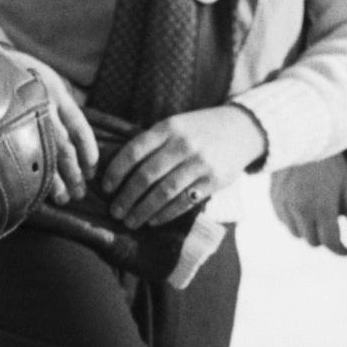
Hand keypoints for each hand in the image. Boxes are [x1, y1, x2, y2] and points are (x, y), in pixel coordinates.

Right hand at [14, 55, 98, 202]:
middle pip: (64, 146)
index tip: (92, 169)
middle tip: (79, 193)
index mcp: (56, 91)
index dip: (89, 150)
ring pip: (43, 152)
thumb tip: (73, 146)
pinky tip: (36, 187)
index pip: (79, 126)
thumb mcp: (40, 80)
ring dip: (55, 179)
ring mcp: (19, 114)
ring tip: (63, 197)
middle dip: (74, 172)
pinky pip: (20, 151)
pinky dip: (31, 171)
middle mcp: (41, 102)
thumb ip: (56, 107)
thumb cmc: (15, 75)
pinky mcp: (2, 121)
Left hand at [96, 103, 266, 231]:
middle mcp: (183, 144)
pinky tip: (153, 221)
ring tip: (130, 221)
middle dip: (127, 197)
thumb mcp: (176, 125)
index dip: (116, 171)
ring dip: (143, 210)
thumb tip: (118, 170)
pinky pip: (184, 201)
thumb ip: (152, 143)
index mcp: (169, 127)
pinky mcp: (213, 180)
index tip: (105, 187)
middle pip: (146, 175)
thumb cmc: (199, 130)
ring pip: (164, 192)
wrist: (241, 129)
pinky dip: (165, 214)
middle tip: (115, 212)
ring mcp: (200, 163)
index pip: (134, 151)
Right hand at [270, 157, 346, 255]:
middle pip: (313, 242)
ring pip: (297, 234)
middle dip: (324, 238)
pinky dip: (295, 221)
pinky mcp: (274, 201)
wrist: (301, 137)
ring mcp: (285, 207)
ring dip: (308, 231)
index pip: (331, 242)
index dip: (341, 250)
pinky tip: (302, 207)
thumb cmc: (329, 160)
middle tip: (333, 227)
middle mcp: (302, 211)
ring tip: (317, 215)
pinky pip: (285, 222)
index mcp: (323, 208)